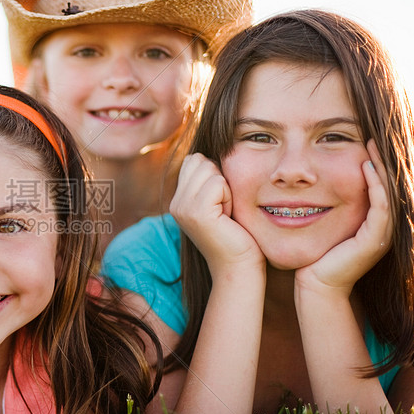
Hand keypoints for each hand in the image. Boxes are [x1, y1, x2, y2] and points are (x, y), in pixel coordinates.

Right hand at [170, 153, 263, 271]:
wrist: (239, 267)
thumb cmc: (238, 235)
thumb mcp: (220, 202)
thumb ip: (210, 179)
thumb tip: (217, 145)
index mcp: (178, 199)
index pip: (195, 159)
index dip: (215, 175)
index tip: (221, 203)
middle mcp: (175, 202)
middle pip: (200, 160)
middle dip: (220, 178)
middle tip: (225, 209)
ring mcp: (182, 207)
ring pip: (209, 168)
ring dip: (226, 188)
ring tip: (226, 213)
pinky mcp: (195, 212)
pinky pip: (218, 182)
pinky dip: (229, 196)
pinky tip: (228, 217)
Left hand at [296, 141, 392, 294]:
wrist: (314, 284)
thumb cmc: (311, 254)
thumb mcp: (318, 220)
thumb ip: (318, 201)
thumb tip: (299, 176)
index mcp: (370, 220)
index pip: (379, 184)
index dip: (374, 161)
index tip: (363, 139)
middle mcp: (381, 226)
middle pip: (389, 185)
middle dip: (381, 159)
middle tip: (372, 136)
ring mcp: (382, 234)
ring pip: (389, 193)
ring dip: (381, 167)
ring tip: (372, 144)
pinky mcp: (375, 241)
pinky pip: (382, 208)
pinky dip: (376, 187)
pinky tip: (365, 168)